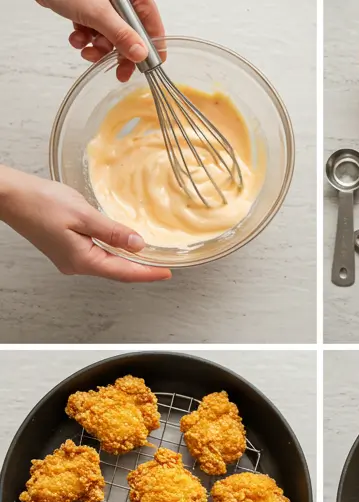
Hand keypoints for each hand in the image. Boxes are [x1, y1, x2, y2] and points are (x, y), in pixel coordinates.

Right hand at [0, 168, 170, 282]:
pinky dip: (111, 252)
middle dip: (141, 269)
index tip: (167, 273)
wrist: (8, 195)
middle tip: (163, 265)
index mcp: (83, 260)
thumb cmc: (39, 201)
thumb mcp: (83, 214)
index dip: (148, 273)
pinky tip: (120, 245)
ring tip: (148, 257)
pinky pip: (95, 255)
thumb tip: (138, 244)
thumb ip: (112, 231)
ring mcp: (69, 259)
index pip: (124, 272)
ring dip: (126, 260)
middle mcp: (76, 265)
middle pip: (117, 271)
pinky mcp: (64, 250)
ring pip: (106, 263)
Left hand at [37, 0, 164, 81]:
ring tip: (87, 51)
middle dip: (118, 52)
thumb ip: (121, 35)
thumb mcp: (98, 13)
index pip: (152, 24)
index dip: (151, 48)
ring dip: (99, 48)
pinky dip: (86, 38)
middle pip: (131, 33)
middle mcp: (122, 0)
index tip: (146, 68)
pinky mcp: (89, 6)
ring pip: (111, 34)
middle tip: (118, 72)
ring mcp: (105, 3)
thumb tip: (141, 55)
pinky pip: (95, 29)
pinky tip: (77, 38)